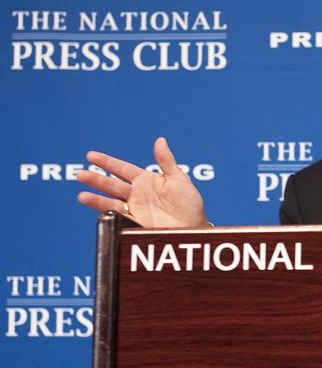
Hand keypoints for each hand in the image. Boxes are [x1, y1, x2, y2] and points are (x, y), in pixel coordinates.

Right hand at [75, 137, 208, 228]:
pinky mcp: (136, 224)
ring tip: (82, 196)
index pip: (122, 169)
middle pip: (112, 185)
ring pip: (111, 202)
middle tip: (81, 174)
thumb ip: (167, 161)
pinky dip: (109, 215)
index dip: (107, 162)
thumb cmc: (189, 204)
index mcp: (145, 180)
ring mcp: (134, 209)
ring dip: (96, 199)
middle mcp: (136, 194)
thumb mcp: (179, 179)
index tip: (90, 156)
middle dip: (96, 179)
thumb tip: (160, 140)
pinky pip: (120, 218)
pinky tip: (101, 211)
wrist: (195, 227)